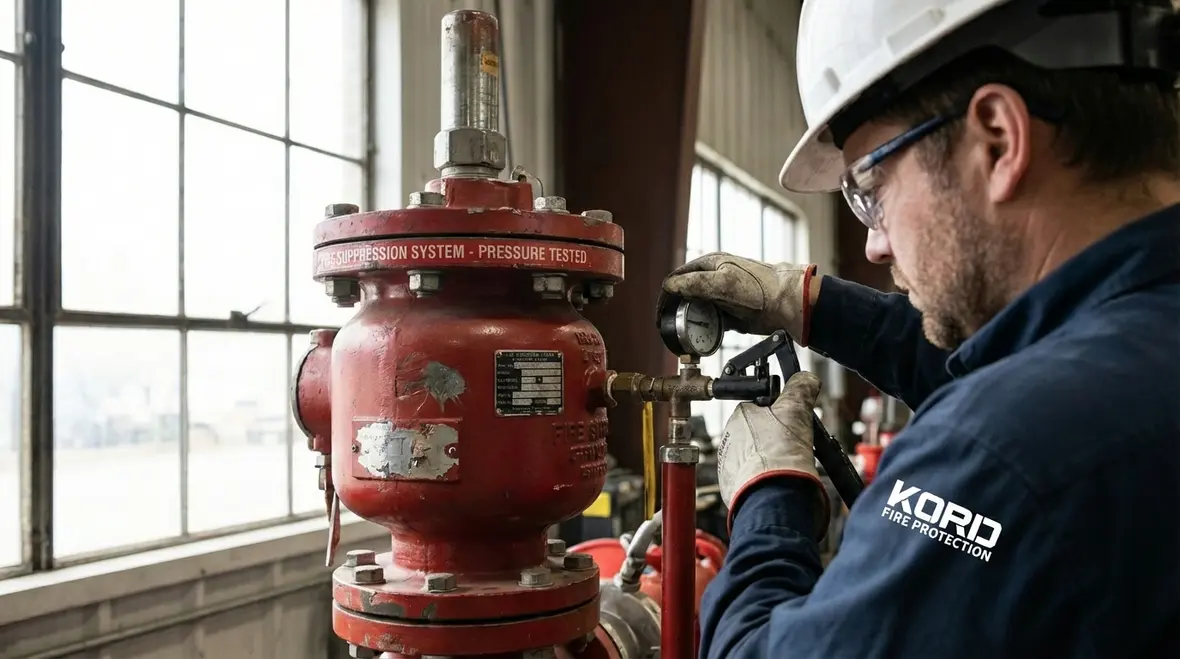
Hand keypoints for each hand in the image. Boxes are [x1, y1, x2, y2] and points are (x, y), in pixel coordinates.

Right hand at [662, 253, 817, 342]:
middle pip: (684, 294)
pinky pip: (710, 322)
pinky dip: (704, 329)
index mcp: (709, 264)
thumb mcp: (724, 282)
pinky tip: (702, 337)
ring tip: (683, 334)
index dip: (666, 296)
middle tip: (667, 327)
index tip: (660, 314)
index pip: (676, 278)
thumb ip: (695, 283)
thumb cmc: (760, 288)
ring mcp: (721, 296)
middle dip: (674, 311)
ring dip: (688, 321)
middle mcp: (712, 279)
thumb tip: (670, 286)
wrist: (786, 304)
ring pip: (696, 310)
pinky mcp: (729, 313)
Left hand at [717, 371, 829, 538]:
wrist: (773, 495)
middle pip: (757, 432)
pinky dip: (763, 478)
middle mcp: (729, 439)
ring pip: (754, 456)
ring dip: (770, 459)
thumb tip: (806, 378)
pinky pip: (750, 478)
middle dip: (775, 438)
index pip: (759, 407)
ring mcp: (729, 464)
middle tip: (792, 445)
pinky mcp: (732, 487)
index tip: (793, 422)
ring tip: (787, 465)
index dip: (780, 413)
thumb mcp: (797, 409)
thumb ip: (801, 388)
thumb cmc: (780, 453)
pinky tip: (777, 479)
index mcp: (740, 416)